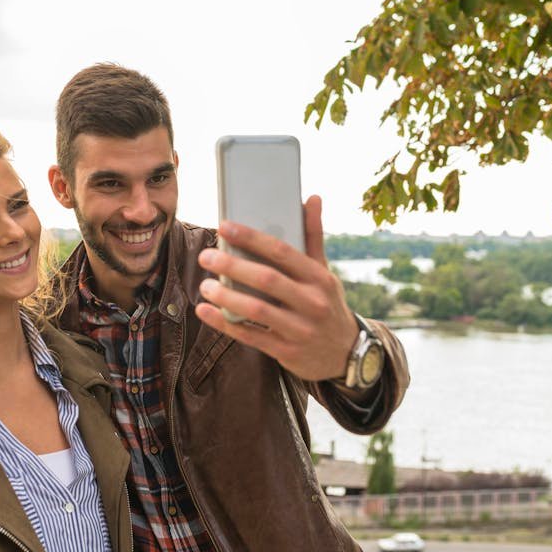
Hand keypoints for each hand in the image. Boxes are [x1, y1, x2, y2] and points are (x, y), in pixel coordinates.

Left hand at [195, 195, 358, 382]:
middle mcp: (312, 302)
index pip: (283, 252)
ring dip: (226, 296)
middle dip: (233, 266)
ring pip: (257, 309)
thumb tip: (313, 198)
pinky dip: (225, 323)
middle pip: (267, 279)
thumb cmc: (326, 303)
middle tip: (206, 257)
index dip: (252, 238)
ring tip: (205, 286)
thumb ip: (313, 236)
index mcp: (319, 278)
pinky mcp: (286, 351)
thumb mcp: (324, 272)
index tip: (225, 227)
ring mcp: (300, 329)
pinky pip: (251, 336)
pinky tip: (206, 311)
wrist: (346, 353)